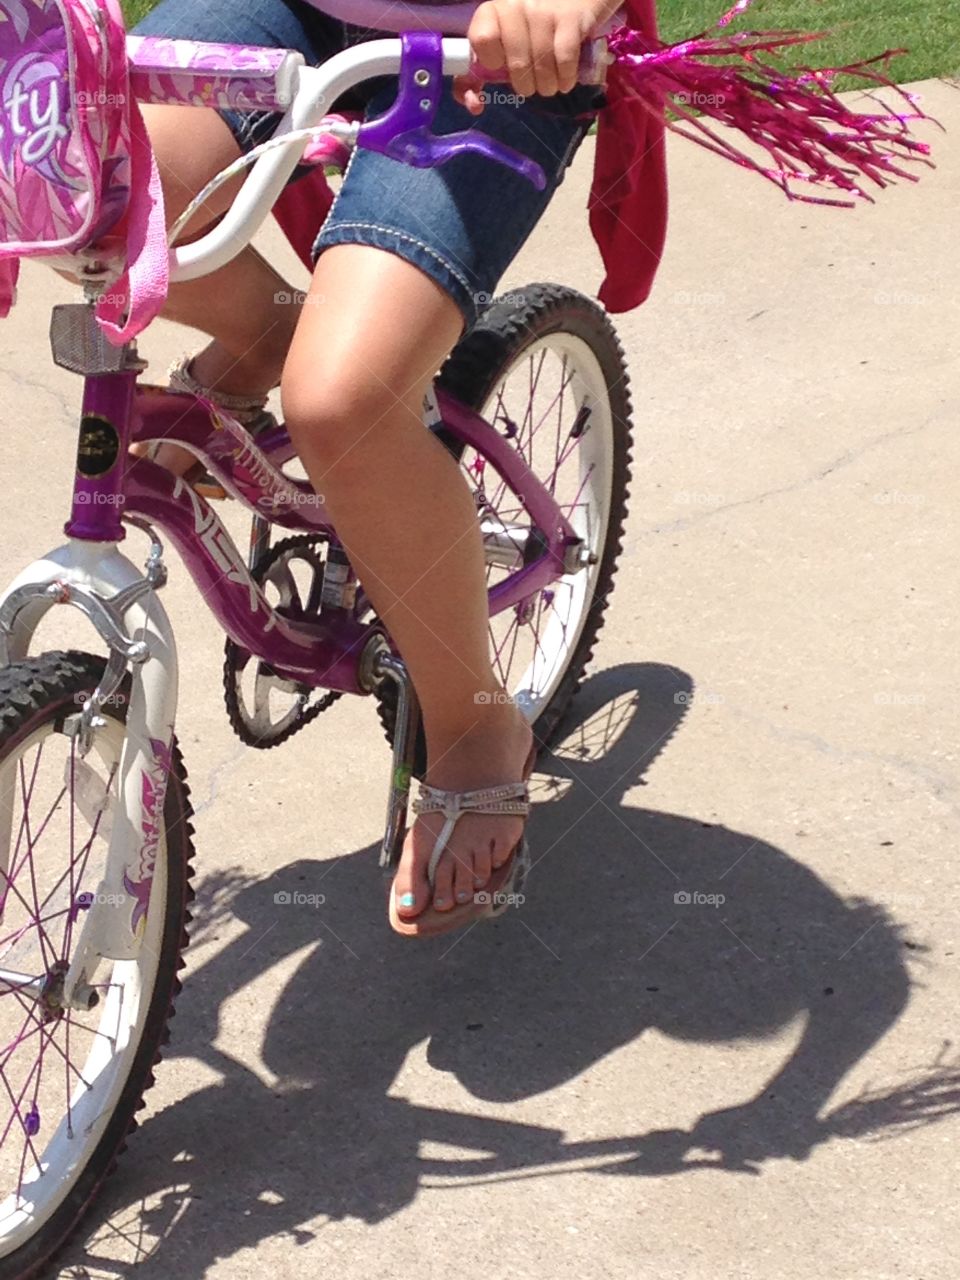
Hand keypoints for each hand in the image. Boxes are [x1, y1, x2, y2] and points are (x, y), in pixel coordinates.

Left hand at [454, 0, 619, 114]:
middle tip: (533, 85)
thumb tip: (474, 104)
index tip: (502, 66)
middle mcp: (515, 4)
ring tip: (550, 85)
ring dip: (547, 86)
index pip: (482, 39)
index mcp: (493, 9)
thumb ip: (481, 72)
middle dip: (526, 86)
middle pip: (517, 63)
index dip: (492, 62)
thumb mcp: (502, 42)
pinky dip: (566, 77)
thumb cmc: (530, 27)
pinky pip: (565, 59)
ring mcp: (543, 9)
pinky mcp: (570, 16)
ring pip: (542, 64)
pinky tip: (566, 80)